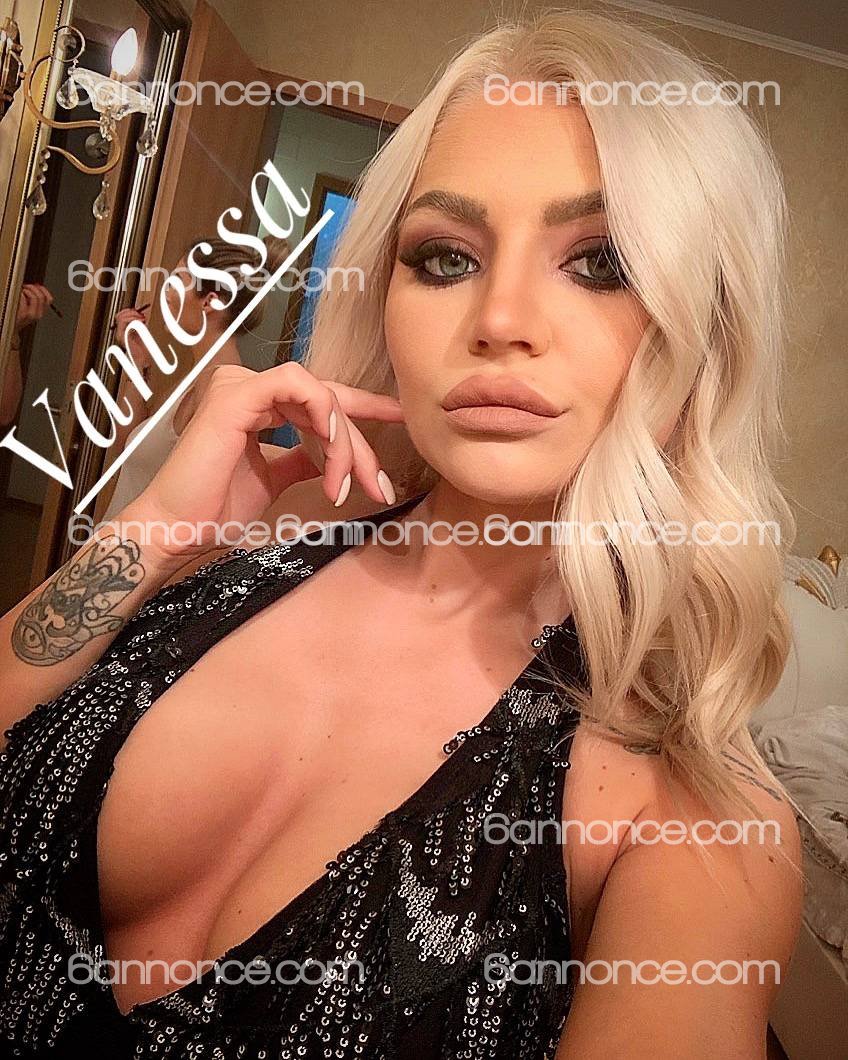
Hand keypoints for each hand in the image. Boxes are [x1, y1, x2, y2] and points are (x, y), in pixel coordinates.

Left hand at [15, 284, 52, 333]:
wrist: (11, 327)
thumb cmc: (19, 316)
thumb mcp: (30, 309)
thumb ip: (35, 300)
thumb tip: (37, 286)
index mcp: (42, 312)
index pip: (49, 299)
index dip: (43, 289)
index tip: (36, 285)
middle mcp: (38, 314)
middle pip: (41, 296)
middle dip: (33, 288)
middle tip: (26, 286)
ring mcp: (31, 314)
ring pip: (34, 296)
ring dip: (27, 290)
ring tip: (21, 291)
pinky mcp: (23, 313)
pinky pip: (23, 297)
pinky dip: (20, 293)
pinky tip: (17, 296)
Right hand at [113, 306, 151, 366]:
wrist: (143, 360)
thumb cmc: (143, 349)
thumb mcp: (142, 333)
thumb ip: (139, 324)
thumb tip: (141, 314)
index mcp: (122, 332)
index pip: (120, 316)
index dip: (129, 312)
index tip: (139, 311)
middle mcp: (119, 333)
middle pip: (119, 315)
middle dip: (130, 312)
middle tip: (141, 314)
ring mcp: (119, 334)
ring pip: (121, 317)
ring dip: (133, 315)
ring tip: (142, 319)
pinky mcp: (122, 336)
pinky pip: (124, 322)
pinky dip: (133, 319)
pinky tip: (141, 322)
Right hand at [121, 362, 405, 561]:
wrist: (178, 529)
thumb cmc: (217, 509)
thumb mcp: (274, 480)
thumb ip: (301, 460)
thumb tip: (333, 458)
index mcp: (258, 406)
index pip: (322, 398)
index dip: (365, 406)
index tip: (400, 419)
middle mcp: (249, 388)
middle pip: (328, 402)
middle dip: (359, 445)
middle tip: (378, 485)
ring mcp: (242, 386)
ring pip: (320, 396)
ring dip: (344, 441)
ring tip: (346, 484)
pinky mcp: (237, 394)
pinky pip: (298, 386)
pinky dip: (323, 414)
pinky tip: (332, 449)